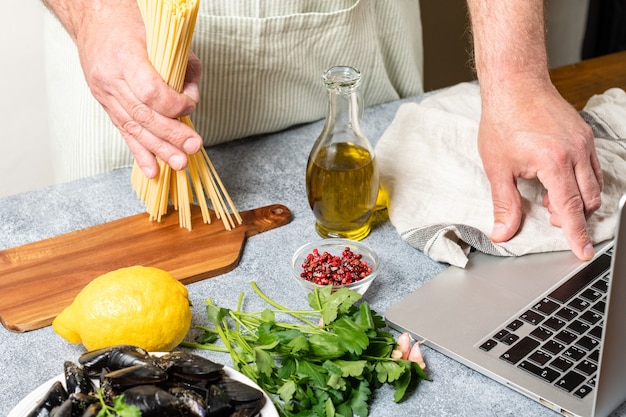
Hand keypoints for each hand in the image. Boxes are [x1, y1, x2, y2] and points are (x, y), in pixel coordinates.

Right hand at [66, 1, 202, 177]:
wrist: (94, 19)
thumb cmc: (131, 23)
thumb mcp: (163, 37)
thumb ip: (183, 68)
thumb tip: (192, 100)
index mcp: (126, 57)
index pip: (152, 93)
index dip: (175, 106)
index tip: (190, 107)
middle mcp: (111, 79)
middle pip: (144, 116)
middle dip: (171, 136)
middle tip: (193, 148)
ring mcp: (105, 94)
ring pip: (134, 128)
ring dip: (159, 150)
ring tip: (179, 163)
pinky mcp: (105, 104)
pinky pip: (123, 132)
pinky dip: (139, 153)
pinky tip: (152, 171)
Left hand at [478, 78, 602, 259]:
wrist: (515, 86)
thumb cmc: (503, 122)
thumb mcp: (497, 168)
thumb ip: (504, 203)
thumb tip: (503, 232)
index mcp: (554, 162)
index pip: (570, 208)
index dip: (576, 234)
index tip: (583, 252)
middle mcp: (576, 152)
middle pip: (587, 200)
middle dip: (571, 216)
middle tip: (548, 216)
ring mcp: (584, 142)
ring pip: (594, 185)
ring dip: (576, 200)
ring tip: (548, 197)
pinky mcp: (585, 136)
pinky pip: (593, 168)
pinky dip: (580, 182)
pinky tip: (557, 181)